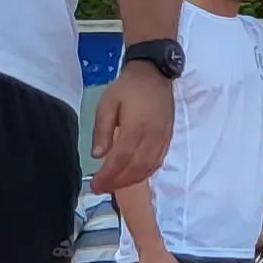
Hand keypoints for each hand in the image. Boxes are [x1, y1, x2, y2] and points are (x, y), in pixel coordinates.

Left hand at [88, 61, 171, 190]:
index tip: (95, 185)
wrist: (155, 74)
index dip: (108, 176)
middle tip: (101, 188)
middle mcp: (152, 137)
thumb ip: (102, 130)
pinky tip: (132, 175)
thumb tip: (98, 155)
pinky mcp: (167, 139)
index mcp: (136, 127)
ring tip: (114, 185)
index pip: (121, 159)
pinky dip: (144, 173)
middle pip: (136, 168)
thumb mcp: (107, 104)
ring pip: (148, 168)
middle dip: (117, 182)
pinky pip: (157, 162)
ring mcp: (162, 139)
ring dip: (130, 181)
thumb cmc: (128, 87)